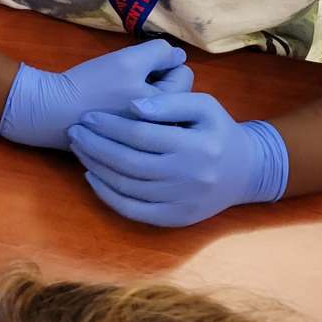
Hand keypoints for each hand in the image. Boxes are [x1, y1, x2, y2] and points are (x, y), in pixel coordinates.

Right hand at [0, 38, 193, 149]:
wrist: (53, 113)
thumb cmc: (91, 86)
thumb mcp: (127, 60)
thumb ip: (159, 53)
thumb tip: (178, 55)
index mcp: (169, 111)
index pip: (183, 73)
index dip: (161, 62)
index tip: (135, 67)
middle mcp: (164, 129)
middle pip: (174, 90)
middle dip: (155, 79)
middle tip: (126, 80)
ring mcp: (147, 138)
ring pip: (158, 104)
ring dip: (145, 93)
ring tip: (118, 94)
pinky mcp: (129, 142)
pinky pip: (142, 117)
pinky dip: (132, 109)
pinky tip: (112, 108)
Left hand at [70, 91, 288, 227]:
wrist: (247, 171)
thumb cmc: (218, 131)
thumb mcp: (204, 106)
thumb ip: (170, 102)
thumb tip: (132, 106)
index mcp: (197, 145)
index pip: (140, 135)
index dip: (109, 125)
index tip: (87, 116)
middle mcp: (190, 176)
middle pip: (129, 162)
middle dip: (95, 146)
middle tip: (74, 132)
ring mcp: (182, 201)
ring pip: (127, 186)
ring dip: (96, 167)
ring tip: (79, 149)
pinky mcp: (176, 219)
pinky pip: (133, 210)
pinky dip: (107, 195)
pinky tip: (92, 176)